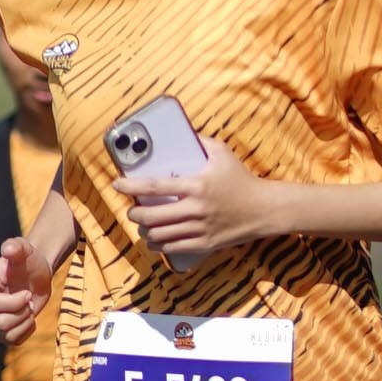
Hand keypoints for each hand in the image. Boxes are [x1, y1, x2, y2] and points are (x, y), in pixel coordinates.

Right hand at [0, 235, 51, 343]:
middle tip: (29, 299)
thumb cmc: (29, 261)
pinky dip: (25, 331)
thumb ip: (17, 247)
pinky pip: (12, 341)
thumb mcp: (24, 251)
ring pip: (5, 334)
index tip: (27, 294)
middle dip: (21, 312)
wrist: (35, 276)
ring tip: (28, 307)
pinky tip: (28, 317)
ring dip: (25, 322)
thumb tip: (8, 248)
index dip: (14, 303)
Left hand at [120, 136, 271, 259]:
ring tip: (142, 224)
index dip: (132, 185)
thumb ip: (200, 141)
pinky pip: (173, 248)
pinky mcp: (205, 244)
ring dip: (145, 230)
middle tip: (132, 209)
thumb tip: (180, 132)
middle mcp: (196, 208)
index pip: (157, 186)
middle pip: (153, 215)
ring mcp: (200, 228)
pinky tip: (154, 240)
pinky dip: (158, 245)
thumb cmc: (241, 179)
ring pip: (160, 235)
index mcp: (197, 185)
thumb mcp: (222, 153)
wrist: (264, 209)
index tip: (117, 184)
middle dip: (135, 213)